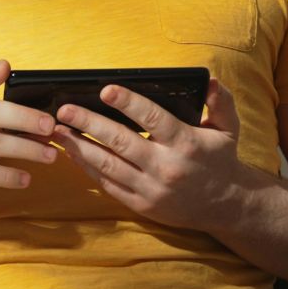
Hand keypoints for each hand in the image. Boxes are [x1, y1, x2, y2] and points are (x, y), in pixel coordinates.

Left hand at [52, 77, 249, 229]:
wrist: (226, 207)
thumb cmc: (221, 160)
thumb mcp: (228, 129)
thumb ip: (220, 102)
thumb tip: (209, 81)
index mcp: (185, 143)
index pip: (152, 119)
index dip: (128, 103)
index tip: (106, 91)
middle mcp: (166, 166)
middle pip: (121, 142)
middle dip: (89, 124)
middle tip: (64, 110)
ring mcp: (151, 188)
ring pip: (108, 165)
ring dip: (79, 146)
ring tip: (58, 131)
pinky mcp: (141, 204)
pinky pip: (108, 184)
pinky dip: (87, 168)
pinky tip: (72, 153)